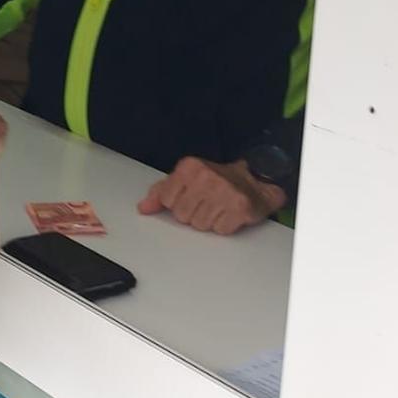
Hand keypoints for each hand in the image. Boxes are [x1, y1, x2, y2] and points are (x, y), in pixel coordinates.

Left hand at [137, 156, 284, 234]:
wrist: (254, 182)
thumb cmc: (215, 181)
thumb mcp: (185, 179)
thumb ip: (161, 192)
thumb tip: (143, 208)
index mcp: (189, 167)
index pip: (166, 200)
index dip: (176, 203)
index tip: (188, 196)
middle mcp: (206, 177)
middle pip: (182, 215)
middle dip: (192, 214)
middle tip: (206, 203)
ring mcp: (224, 192)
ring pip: (200, 225)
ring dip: (208, 221)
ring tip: (217, 208)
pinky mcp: (240, 207)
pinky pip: (219, 230)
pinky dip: (224, 226)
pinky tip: (229, 213)